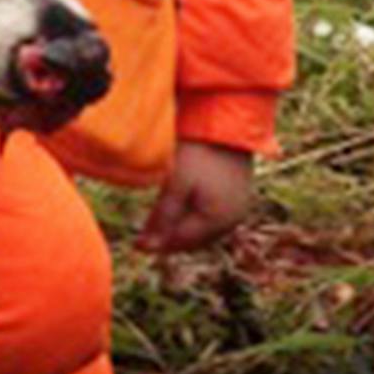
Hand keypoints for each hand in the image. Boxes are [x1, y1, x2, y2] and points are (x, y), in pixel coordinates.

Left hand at [134, 140, 255, 253]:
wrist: (226, 125)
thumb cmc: (199, 153)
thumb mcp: (176, 184)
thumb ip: (163, 217)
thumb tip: (146, 248)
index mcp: (218, 221)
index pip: (182, 242)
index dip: (157, 244)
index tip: (135, 244)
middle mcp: (232, 220)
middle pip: (193, 239)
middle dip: (169, 238)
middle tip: (144, 236)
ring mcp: (237, 209)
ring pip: (202, 229)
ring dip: (180, 228)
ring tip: (159, 221)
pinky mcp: (237, 196)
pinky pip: (211, 217)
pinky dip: (192, 217)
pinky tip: (178, 208)